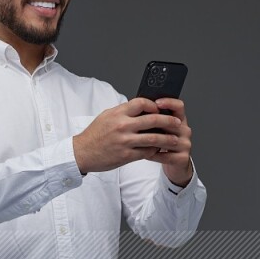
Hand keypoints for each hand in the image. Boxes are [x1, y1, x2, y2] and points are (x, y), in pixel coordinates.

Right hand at [72, 97, 191, 181]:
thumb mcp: (107, 116)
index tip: (160, 109)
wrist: (82, 153)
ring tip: (175, 139)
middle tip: (177, 123)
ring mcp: (125, 141)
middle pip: (153, 119)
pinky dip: (155, 151)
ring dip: (167, 139)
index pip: (142, 103)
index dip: (154, 105)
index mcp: (118, 113)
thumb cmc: (94, 134)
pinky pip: (146, 152)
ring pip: (153, 138)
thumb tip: (140, 107)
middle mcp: (123, 126)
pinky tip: (159, 150)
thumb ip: (124, 111)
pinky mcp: (126, 155)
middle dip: (168, 121)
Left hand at [142, 97, 193, 187]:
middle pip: (172, 123)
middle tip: (140, 123)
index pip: (179, 106)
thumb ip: (154, 120)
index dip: (169, 103)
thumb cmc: (163, 145)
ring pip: (168, 140)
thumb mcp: (161, 130)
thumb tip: (138, 108)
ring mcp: (185, 145)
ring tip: (138, 139)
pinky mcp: (182, 158)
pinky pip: (165, 156)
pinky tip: (143, 154)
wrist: (175, 165)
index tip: (156, 103)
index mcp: (180, 120)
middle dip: (156, 122)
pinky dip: (153, 155)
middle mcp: (185, 131)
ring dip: (152, 140)